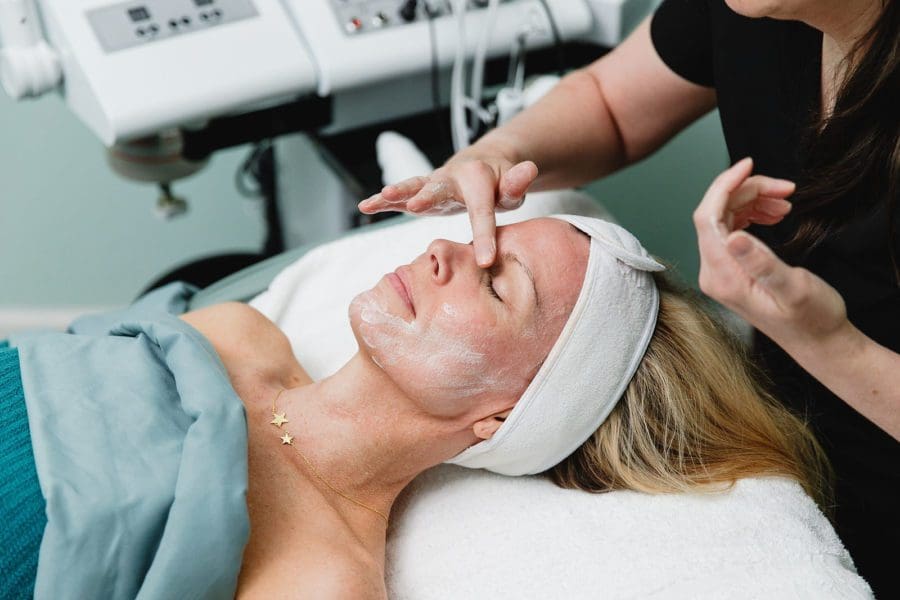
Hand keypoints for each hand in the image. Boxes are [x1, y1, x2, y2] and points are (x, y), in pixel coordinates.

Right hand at [358, 154, 538, 266]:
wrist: (482, 165)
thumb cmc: (499, 183)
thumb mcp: (513, 185)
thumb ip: (518, 182)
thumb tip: (529, 170)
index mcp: (478, 180)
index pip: (482, 212)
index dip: (484, 236)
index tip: (486, 262)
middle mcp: (452, 177)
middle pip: (440, 190)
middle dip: (428, 197)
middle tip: (418, 207)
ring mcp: (434, 183)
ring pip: (414, 187)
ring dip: (398, 193)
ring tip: (382, 198)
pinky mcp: (421, 191)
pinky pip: (401, 196)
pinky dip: (383, 200)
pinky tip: (366, 206)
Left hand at [694, 157, 849, 350]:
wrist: (818, 341)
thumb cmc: (811, 319)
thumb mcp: (792, 288)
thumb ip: (761, 262)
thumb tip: (734, 237)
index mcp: (722, 276)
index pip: (707, 218)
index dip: (724, 186)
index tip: (749, 164)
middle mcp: (714, 273)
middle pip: (716, 213)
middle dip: (748, 191)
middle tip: (784, 187)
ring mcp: (722, 271)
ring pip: (726, 218)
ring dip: (754, 201)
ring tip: (785, 200)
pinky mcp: (733, 269)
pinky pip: (733, 229)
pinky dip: (753, 213)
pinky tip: (775, 212)